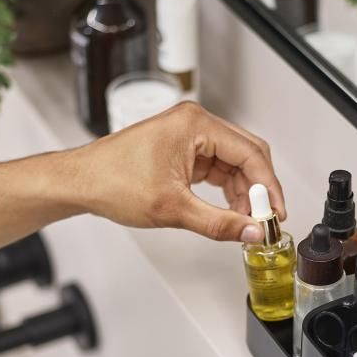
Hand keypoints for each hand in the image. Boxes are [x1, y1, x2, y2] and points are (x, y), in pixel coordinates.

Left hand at [65, 102, 285, 242]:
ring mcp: (189, 135)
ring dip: (243, 193)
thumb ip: (218, 222)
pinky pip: (217, 168)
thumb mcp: (172, 208)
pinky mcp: (183, 149)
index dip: (268, 187)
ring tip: (246, 221)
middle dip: (259, 190)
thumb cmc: (111, 181)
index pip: (250, 154)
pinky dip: (226, 190)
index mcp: (195, 125)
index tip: (276, 213)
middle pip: (247, 154)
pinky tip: (229, 211)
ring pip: (234, 163)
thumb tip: (251, 232)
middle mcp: (195, 124)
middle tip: (266, 220)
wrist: (80, 182)